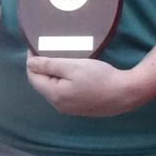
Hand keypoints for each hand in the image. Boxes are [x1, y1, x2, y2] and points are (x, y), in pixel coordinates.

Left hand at [24, 55, 145, 116]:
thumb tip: (29, 64)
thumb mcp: (73, 66)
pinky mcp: (80, 108)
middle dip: (41, 68)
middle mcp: (59, 105)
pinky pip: (64, 93)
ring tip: (57, 59)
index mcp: (54, 95)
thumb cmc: (99, 77)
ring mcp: (70, 109)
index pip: (33, 77)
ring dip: (52, 74)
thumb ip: (49, 65)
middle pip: (42, 84)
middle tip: (46, 50)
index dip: (31, 62)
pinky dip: (61, 81)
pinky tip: (70, 73)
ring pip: (53, 89)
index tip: (34, 47)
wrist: (125, 93)